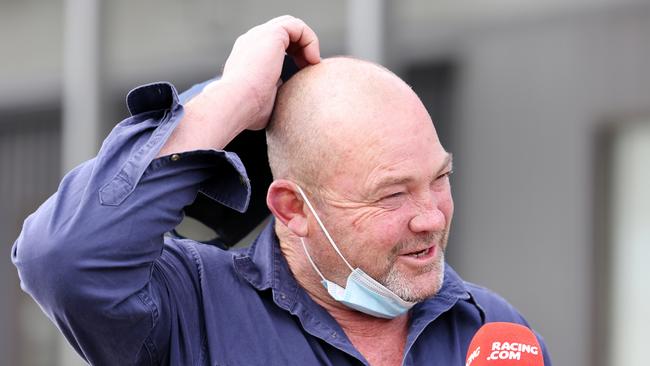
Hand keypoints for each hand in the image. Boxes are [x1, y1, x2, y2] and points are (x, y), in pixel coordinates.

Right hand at [219, 15, 320, 129]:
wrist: (236, 103)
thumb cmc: (247, 110)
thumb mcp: (264, 102)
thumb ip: (275, 95)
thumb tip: (286, 105)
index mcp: (248, 56)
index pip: (273, 46)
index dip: (292, 56)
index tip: (301, 76)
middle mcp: (252, 41)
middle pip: (284, 33)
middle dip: (300, 47)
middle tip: (308, 67)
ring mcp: (260, 35)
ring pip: (292, 27)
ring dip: (307, 43)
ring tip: (312, 62)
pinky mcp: (272, 34)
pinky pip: (298, 27)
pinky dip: (310, 40)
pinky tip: (312, 60)